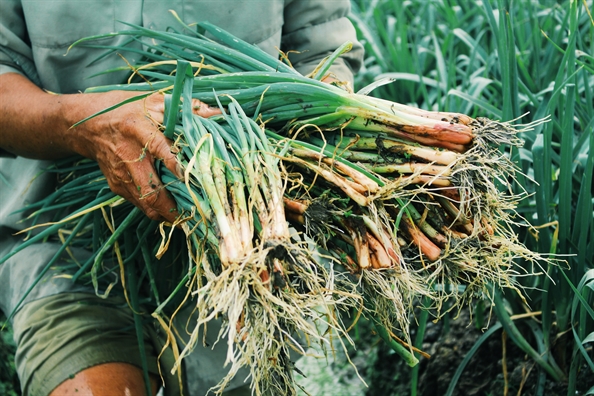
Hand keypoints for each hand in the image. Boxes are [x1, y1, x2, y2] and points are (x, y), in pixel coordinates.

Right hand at [65, 90, 219, 221]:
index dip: (174, 162)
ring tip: (188, 219)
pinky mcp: (116, 185)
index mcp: (136, 128)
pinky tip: (173, 213)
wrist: (85, 125)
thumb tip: (217, 113)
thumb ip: (186, 108)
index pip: (157, 146)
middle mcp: (126, 154)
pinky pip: (138, 203)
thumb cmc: (125, 109)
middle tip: (195, 214)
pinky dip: (156, 210)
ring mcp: (120, 173)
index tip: (190, 175)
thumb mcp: (152, 101)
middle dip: (172, 206)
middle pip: (149, 187)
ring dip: (166, 214)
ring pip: (144, 202)